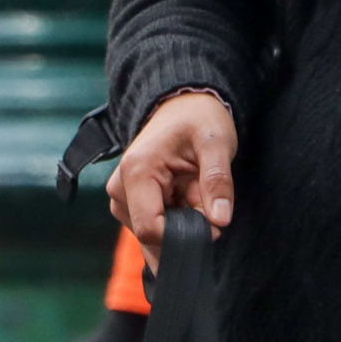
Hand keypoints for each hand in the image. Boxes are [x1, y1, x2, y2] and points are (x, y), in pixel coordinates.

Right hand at [109, 90, 235, 249]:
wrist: (182, 106)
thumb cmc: (199, 119)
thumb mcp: (217, 143)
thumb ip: (218, 181)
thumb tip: (220, 222)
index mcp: (136, 172)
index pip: (150, 229)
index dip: (184, 236)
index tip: (213, 225)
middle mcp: (120, 188)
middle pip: (153, 234)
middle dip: (186, 227)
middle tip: (205, 197)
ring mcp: (122, 197)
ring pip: (155, 233)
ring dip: (183, 222)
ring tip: (194, 190)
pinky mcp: (130, 203)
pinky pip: (154, 226)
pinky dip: (177, 219)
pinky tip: (187, 198)